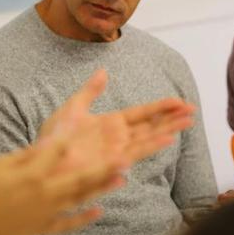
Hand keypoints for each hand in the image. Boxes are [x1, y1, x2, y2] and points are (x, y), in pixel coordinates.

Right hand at [0, 136, 126, 234]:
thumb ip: (25, 156)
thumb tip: (47, 144)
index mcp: (30, 174)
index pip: (56, 149)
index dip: (72, 133)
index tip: (90, 120)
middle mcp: (44, 194)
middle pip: (80, 177)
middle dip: (104, 166)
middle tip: (126, 156)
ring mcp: (46, 213)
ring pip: (80, 198)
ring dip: (102, 188)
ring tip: (122, 178)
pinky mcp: (43, 227)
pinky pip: (68, 223)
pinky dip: (84, 218)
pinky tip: (100, 210)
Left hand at [39, 69, 195, 166]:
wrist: (40, 158)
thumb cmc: (53, 138)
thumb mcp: (73, 108)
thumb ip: (90, 91)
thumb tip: (103, 71)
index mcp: (111, 123)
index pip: (143, 113)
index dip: (162, 107)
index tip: (180, 100)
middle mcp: (118, 138)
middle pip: (151, 126)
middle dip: (172, 119)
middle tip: (193, 110)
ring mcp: (115, 151)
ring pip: (148, 139)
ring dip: (167, 131)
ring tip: (186, 123)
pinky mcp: (109, 163)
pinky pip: (133, 153)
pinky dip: (150, 147)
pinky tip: (165, 141)